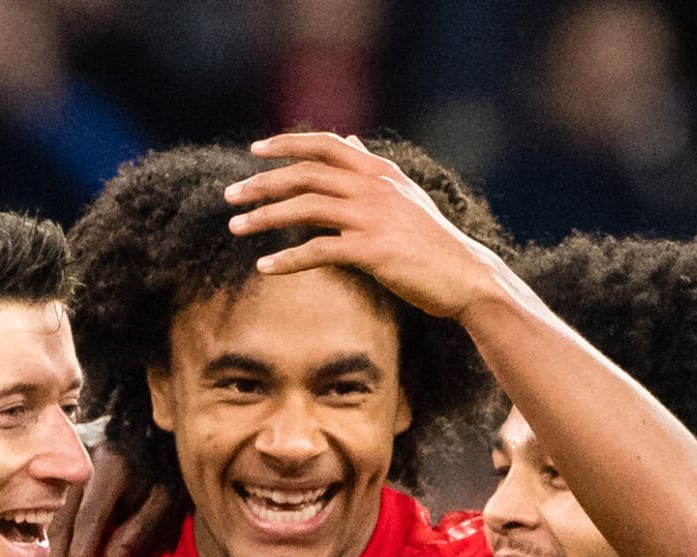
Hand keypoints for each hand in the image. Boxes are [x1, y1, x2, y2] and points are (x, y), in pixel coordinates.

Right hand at [47, 440, 180, 556]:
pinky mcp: (52, 458)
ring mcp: (61, 456)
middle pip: (61, 516)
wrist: (146, 425)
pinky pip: (41, 500)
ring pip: (46, 510)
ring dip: (45, 547)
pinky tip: (40, 554)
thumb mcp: (164, 499)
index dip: (81, 553)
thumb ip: (140, 530)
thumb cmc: (162, 468)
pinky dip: (40, 530)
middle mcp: (80, 457)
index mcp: (112, 466)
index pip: (90, 517)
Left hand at [225, 133, 505, 320]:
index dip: (286, 144)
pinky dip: (287, 259)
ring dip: (264, 217)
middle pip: (306, 174)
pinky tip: (265, 268)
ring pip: (306, 208)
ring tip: (235, 228)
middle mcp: (374, 188)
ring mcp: (373, 218)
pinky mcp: (373, 251)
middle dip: (262, 183)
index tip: (254, 151)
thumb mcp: (405, 195)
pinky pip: (319, 251)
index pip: (325, 145)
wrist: (466, 277)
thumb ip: (372, 166)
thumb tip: (351, 139)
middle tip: (231, 196)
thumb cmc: (433, 242)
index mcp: (380, 172)